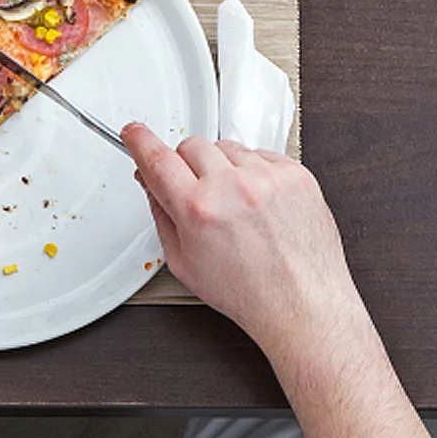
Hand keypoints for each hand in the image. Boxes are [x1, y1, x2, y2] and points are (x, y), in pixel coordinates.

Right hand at [125, 125, 365, 358]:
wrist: (303, 305)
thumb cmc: (249, 293)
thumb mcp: (184, 263)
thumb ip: (160, 214)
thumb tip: (150, 181)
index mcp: (198, 209)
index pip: (156, 157)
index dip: (139, 141)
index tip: (133, 132)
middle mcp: (232, 187)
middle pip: (190, 145)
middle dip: (187, 166)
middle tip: (200, 193)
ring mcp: (266, 178)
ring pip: (226, 147)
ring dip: (224, 168)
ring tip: (237, 206)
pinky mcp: (294, 174)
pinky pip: (261, 154)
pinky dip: (255, 172)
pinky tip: (260, 203)